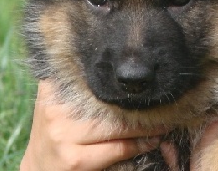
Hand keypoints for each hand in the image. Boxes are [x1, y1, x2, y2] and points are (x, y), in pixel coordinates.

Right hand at [20, 81, 165, 170]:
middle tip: (165, 100)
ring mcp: (65, 136)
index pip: (94, 78)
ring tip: (165, 121)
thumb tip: (109, 57)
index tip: (145, 78)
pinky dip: (139, 144)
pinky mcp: (75, 160)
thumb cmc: (53, 133)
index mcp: (52, 90)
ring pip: (118, 126)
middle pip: (111, 103)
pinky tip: (152, 140)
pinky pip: (118, 148)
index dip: (122, 80)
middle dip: (140, 104)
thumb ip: (74, 81)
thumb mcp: (55, 103)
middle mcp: (57, 110)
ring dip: (147, 125)